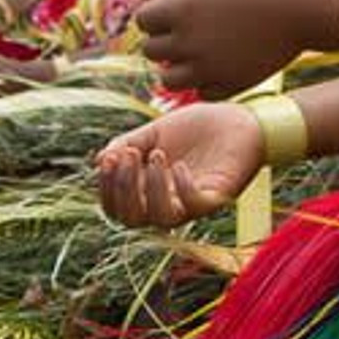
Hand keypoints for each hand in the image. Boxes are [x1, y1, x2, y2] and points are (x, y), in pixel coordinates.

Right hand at [96, 102, 263, 227]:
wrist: (237, 118)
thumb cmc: (196, 127)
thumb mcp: (154, 132)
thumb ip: (127, 145)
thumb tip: (101, 160)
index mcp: (148, 191)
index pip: (117, 207)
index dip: (107, 188)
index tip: (109, 158)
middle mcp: (167, 203)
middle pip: (133, 219)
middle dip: (124, 189)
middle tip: (130, 155)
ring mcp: (191, 203)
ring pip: (162, 219)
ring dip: (151, 189)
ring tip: (157, 155)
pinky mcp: (216, 198)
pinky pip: (194, 207)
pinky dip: (182, 188)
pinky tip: (178, 165)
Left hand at [134, 0, 338, 98]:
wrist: (306, 5)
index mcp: (179, 8)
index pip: (143, 20)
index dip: (157, 10)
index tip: (178, 3)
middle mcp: (187, 42)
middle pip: (151, 50)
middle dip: (164, 37)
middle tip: (189, 25)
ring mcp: (208, 68)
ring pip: (170, 78)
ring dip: (177, 65)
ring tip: (199, 48)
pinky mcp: (230, 86)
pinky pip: (201, 92)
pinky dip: (205, 81)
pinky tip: (221, 61)